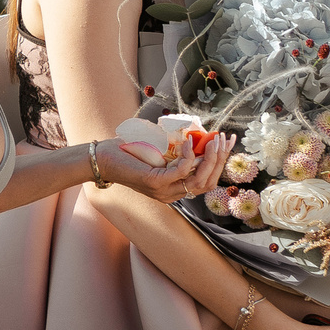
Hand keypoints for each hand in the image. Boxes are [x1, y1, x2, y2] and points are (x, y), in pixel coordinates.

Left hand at [95, 130, 234, 203]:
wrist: (101, 159)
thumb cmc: (128, 153)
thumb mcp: (159, 152)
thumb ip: (176, 151)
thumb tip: (196, 134)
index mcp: (174, 190)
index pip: (207, 181)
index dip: (220, 163)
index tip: (227, 143)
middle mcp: (172, 195)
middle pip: (208, 182)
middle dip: (220, 159)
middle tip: (225, 139)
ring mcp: (164, 191)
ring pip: (199, 180)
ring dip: (210, 159)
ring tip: (213, 139)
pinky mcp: (155, 182)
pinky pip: (181, 171)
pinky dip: (188, 156)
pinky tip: (188, 142)